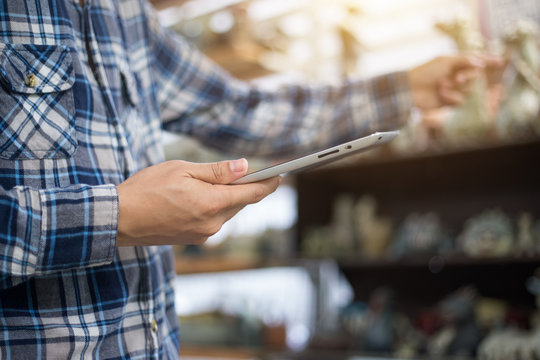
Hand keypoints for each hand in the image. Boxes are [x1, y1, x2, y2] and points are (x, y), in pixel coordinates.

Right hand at [116, 159, 280, 245]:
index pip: (252, 194)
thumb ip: (217, 171)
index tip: (280, 175)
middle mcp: (213, 223)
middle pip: (240, 202)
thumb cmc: (148, 189)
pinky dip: (214, 207)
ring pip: (227, 211)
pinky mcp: (194, 239)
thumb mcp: (183, 170)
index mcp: (212, 203)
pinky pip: (214, 220)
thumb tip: (245, 167)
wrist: (120, 219)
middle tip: (247, 172)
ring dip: (227, 197)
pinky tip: (201, 198)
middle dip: (245, 187)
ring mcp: (203, 234)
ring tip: (216, 183)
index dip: (269, 184)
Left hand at [407, 54, 505, 110]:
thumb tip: (481, 63)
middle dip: (468, 77)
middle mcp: (455, 76)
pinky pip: (460, 101)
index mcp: (454, 63)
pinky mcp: (448, 102)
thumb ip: (464, 60)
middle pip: (475, 77)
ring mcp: (453, 89)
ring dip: (457, 88)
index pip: (475, 61)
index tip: (500, 61)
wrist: (410, 90)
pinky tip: (441, 95)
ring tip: (442, 86)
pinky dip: (452, 97)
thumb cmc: (425, 72)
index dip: (488, 61)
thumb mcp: (445, 61)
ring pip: (469, 90)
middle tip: (456, 78)